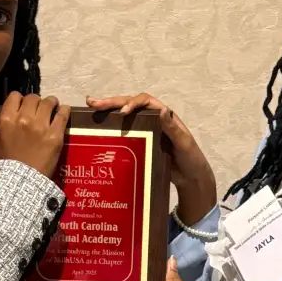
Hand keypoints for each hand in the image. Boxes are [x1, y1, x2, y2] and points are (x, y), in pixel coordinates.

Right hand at [0, 93, 70, 177]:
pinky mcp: (55, 135)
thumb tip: (5, 110)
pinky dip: (65, 110)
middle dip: (37, 102)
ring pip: (49, 102)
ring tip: (53, 108)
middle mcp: (24, 119)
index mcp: (6, 120)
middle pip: (33, 97)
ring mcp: (41, 126)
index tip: (25, 106)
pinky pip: (63, 114)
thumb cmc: (6, 163)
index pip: (15, 96)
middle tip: (40, 109)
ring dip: (52, 103)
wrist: (22, 181)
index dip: (21, 100)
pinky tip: (64, 111)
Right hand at [86, 93, 215, 224]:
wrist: (190, 179)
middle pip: (130, 105)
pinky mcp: (139, 143)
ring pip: (124, 116)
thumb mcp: (184, 144)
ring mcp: (145, 130)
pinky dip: (111, 128)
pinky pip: (124, 132)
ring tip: (90, 109)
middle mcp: (153, 119)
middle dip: (111, 103)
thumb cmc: (191, 160)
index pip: (145, 101)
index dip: (132, 103)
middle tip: (92, 103)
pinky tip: (97, 129)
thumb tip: (163, 110)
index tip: (122, 112)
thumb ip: (173, 129)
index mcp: (164, 116)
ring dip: (108, 112)